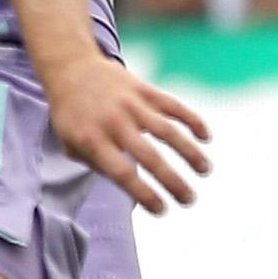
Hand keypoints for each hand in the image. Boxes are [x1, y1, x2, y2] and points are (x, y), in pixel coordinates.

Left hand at [45, 50, 211, 213]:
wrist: (72, 67)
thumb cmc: (71, 115)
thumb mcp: (71, 145)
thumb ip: (97, 166)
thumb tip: (130, 185)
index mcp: (93, 140)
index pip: (123, 173)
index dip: (145, 194)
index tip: (162, 210)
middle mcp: (115, 123)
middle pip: (150, 157)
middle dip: (173, 182)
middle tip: (189, 200)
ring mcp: (132, 104)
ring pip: (168, 131)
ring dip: (190, 153)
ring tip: (205, 171)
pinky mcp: (145, 89)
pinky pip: (173, 106)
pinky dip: (192, 120)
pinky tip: (206, 137)